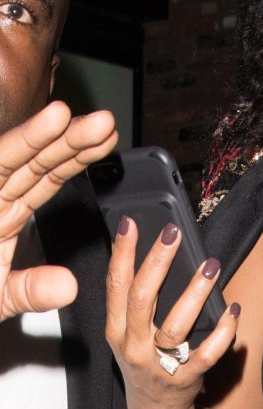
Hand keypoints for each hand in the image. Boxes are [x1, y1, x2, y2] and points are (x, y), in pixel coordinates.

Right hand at [0, 102, 117, 319]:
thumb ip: (31, 291)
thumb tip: (70, 286)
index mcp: (3, 213)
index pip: (46, 178)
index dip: (76, 158)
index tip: (106, 141)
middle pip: (32, 162)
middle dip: (67, 140)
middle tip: (103, 122)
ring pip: (2, 160)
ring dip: (30, 137)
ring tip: (62, 116)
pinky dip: (2, 153)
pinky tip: (14, 143)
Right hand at [106, 215, 239, 408]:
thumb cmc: (144, 360)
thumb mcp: (127, 332)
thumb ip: (134, 300)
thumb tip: (155, 252)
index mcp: (116, 330)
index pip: (116, 285)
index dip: (122, 253)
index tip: (131, 224)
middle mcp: (134, 346)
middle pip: (143, 298)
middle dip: (158, 261)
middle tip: (173, 234)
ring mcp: (160, 364)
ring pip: (176, 325)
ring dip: (195, 292)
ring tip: (211, 266)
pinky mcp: (187, 379)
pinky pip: (207, 353)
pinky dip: (223, 331)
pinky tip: (233, 311)